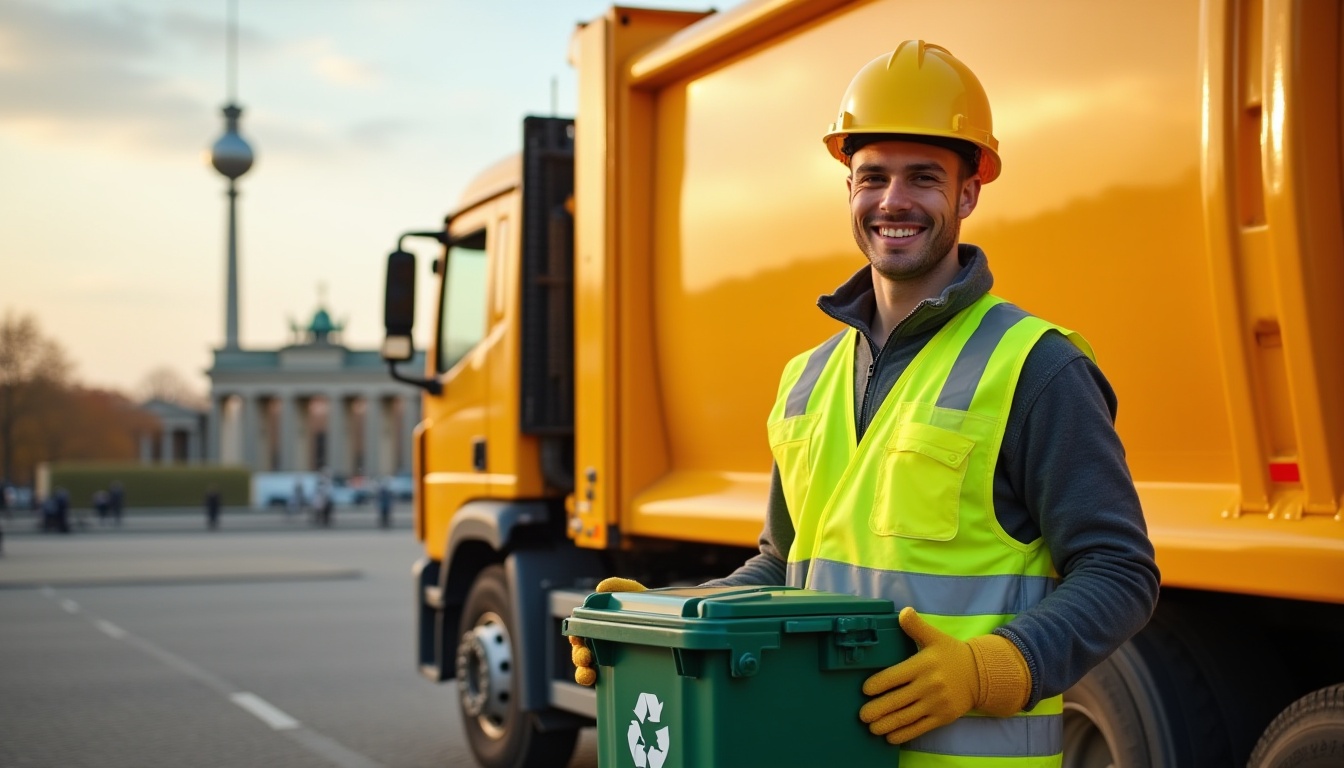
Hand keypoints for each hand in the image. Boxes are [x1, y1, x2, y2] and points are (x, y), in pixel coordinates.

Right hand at [571, 577, 646, 685]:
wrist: (671, 623)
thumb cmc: (647, 607)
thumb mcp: (635, 593)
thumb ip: (620, 587)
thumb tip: (600, 588)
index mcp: (598, 627)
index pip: (580, 633)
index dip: (575, 636)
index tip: (577, 638)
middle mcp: (599, 645)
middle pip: (581, 654)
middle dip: (579, 657)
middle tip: (585, 657)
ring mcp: (609, 662)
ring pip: (588, 670)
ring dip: (583, 673)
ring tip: (589, 675)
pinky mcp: (621, 674)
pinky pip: (607, 683)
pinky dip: (600, 684)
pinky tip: (601, 684)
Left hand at [858, 607, 1028, 743]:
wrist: (981, 675)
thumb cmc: (952, 654)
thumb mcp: (935, 636)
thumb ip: (916, 626)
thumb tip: (903, 612)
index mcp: (923, 665)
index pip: (894, 676)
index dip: (877, 684)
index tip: (865, 690)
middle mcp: (929, 685)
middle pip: (897, 700)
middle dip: (877, 709)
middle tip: (862, 715)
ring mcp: (936, 703)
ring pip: (906, 717)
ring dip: (886, 724)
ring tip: (871, 727)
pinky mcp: (943, 717)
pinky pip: (920, 728)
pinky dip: (904, 734)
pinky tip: (890, 737)